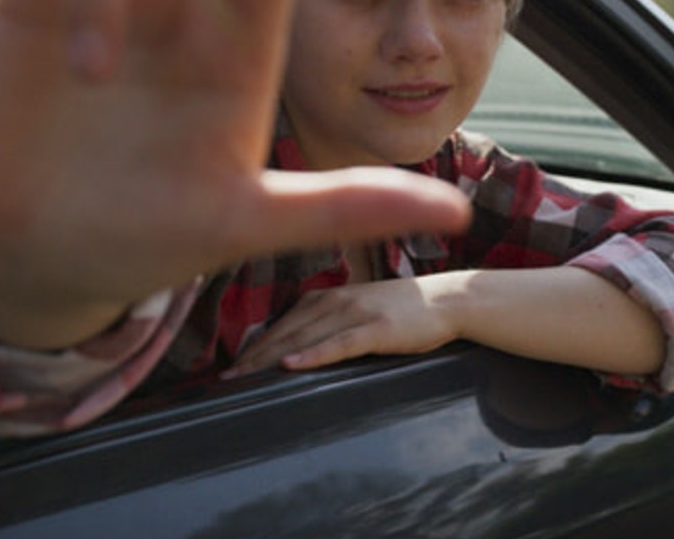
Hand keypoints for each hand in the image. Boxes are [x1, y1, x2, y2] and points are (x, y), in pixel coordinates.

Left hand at [224, 273, 466, 376]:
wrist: (448, 299)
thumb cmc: (404, 309)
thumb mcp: (358, 307)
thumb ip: (328, 321)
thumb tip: (297, 346)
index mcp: (328, 295)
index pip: (281, 322)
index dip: (253, 344)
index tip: (230, 365)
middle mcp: (336, 299)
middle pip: (285, 330)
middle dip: (252, 355)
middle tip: (225, 378)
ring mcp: (356, 312)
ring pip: (304, 336)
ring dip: (270, 356)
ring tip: (244, 376)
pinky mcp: (377, 329)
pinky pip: (339, 343)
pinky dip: (313, 353)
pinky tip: (292, 364)